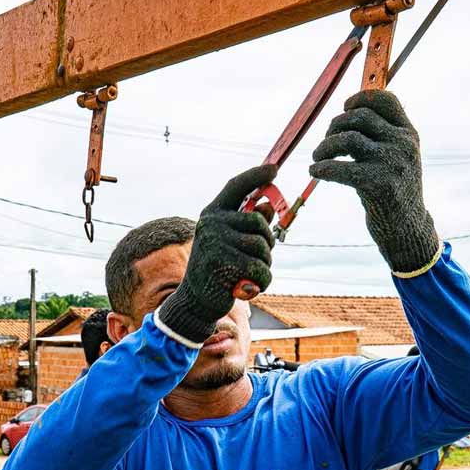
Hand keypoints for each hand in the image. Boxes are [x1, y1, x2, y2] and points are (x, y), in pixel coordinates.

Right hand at [157, 165, 276, 343]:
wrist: (196, 300)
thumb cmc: (220, 268)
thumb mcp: (233, 242)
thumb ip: (250, 225)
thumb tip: (267, 206)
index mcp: (212, 214)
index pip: (236, 186)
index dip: (256, 176)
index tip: (274, 169)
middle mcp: (211, 223)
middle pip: (259, 223)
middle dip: (266, 244)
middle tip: (256, 259)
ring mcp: (214, 242)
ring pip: (262, 248)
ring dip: (264, 266)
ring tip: (248, 275)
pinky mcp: (221, 264)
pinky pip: (260, 269)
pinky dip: (262, 282)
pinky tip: (248, 287)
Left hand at [310, 90, 438, 273]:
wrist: (407, 228)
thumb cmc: (393, 190)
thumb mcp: (395, 157)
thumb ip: (379, 135)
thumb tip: (347, 113)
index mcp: (408, 133)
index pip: (385, 99)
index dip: (359, 98)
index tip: (344, 108)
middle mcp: (403, 144)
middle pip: (360, 117)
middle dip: (335, 126)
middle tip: (325, 142)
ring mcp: (392, 163)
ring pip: (348, 139)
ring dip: (324, 146)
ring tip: (317, 157)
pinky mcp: (379, 185)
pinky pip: (341, 168)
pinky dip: (322, 168)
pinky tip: (315, 171)